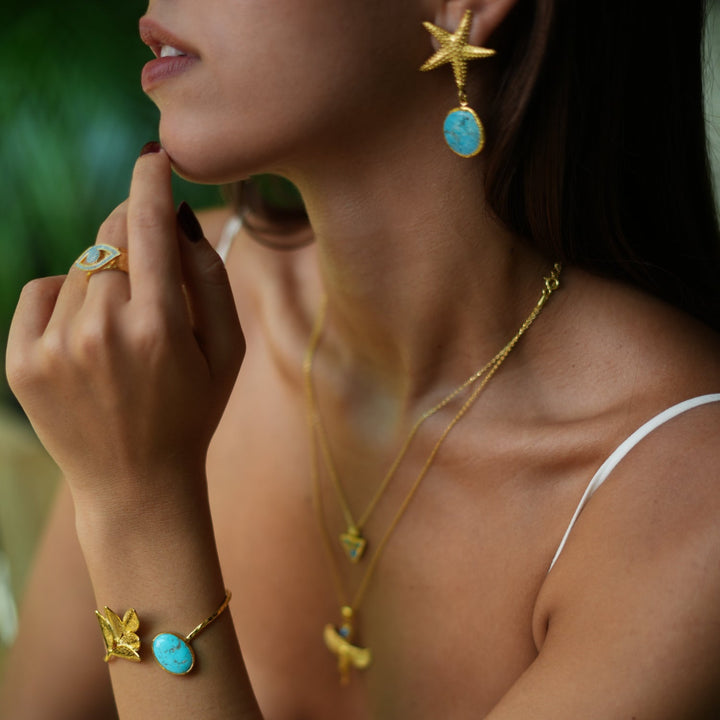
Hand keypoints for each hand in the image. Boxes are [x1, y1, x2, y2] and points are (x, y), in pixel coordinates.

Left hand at [6, 146, 243, 509]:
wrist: (137, 483)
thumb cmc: (192, 411)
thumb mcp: (227, 352)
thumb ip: (210, 280)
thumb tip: (179, 220)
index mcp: (161, 327)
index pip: (149, 226)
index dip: (151, 182)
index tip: (154, 154)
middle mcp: (102, 331)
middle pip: (113, 241)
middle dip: (134, 238)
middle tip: (151, 277)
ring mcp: (55, 347)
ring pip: (82, 268)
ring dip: (105, 280)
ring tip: (123, 333)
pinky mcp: (21, 362)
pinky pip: (42, 291)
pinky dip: (66, 298)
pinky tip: (87, 336)